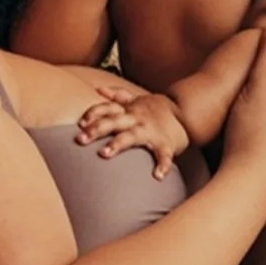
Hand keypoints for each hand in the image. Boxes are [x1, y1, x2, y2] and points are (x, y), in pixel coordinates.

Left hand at [75, 90, 192, 176]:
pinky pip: (164, 155)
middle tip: (80, 139)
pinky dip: (163, 165)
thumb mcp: (135, 100)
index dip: (93, 114)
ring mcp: (151, 132)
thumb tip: (99, 89)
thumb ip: (117, 96)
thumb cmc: (153, 110)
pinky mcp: (166, 145)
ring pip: (132, 136)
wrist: (185, 114)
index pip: (107, 109)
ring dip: (118, 144)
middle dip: (96, 129)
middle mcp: (137, 119)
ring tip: (104, 154)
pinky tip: (157, 176)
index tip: (80, 123)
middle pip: (114, 122)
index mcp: (128, 111)